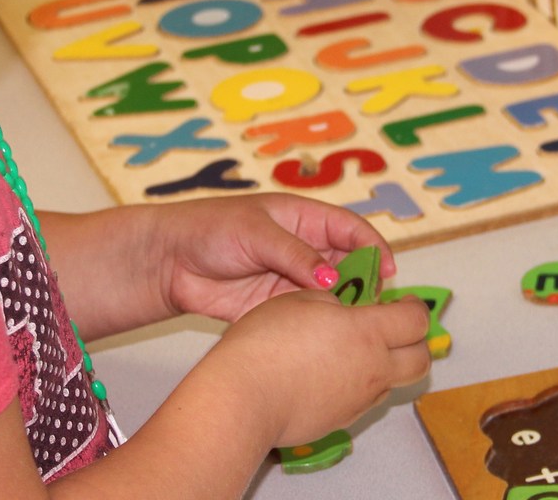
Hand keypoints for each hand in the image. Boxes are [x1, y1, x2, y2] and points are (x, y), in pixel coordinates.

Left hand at [146, 193, 394, 321]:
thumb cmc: (210, 229)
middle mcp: (305, 250)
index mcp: (304, 219)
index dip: (374, 248)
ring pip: (333, 295)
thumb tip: (332, 281)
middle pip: (349, 266)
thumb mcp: (257, 233)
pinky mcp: (278, 306)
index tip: (388, 270)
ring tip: (359, 325)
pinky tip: (331, 337)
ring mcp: (293, 279)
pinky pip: (310, 315)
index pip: (351, 230)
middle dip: (366, 283)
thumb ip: (295, 255)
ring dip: (346, 308)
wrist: (169, 261)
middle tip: (377, 306)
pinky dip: (323, 325)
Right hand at [197, 290, 429, 446]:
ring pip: (394, 383)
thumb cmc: (266, 343)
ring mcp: (359, 400)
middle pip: (421, 360)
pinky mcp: (341, 421)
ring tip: (360, 351)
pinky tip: (333, 374)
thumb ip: (332, 301)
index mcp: (368, 332)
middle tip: (396, 329)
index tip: (403, 302)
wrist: (243, 398)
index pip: (416, 319)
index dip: (415, 307)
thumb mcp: (300, 300)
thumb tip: (342, 310)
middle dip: (416, 342)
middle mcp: (373, 369)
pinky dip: (361, 385)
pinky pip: (365, 400)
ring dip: (389, 365)